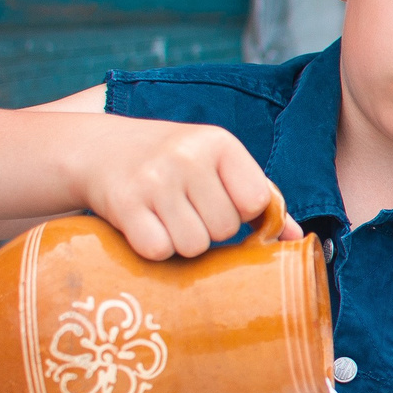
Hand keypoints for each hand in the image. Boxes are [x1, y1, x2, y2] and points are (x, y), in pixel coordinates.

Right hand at [69, 117, 301, 259]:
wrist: (97, 149)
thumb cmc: (170, 161)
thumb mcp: (214, 164)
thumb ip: (256, 196)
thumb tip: (295, 238)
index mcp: (219, 142)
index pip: (255, 202)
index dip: (240, 212)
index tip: (220, 202)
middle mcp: (187, 156)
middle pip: (225, 229)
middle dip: (209, 229)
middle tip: (184, 208)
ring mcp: (154, 180)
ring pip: (194, 246)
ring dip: (181, 242)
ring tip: (165, 216)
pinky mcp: (124, 205)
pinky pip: (159, 251)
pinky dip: (153, 247)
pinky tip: (145, 225)